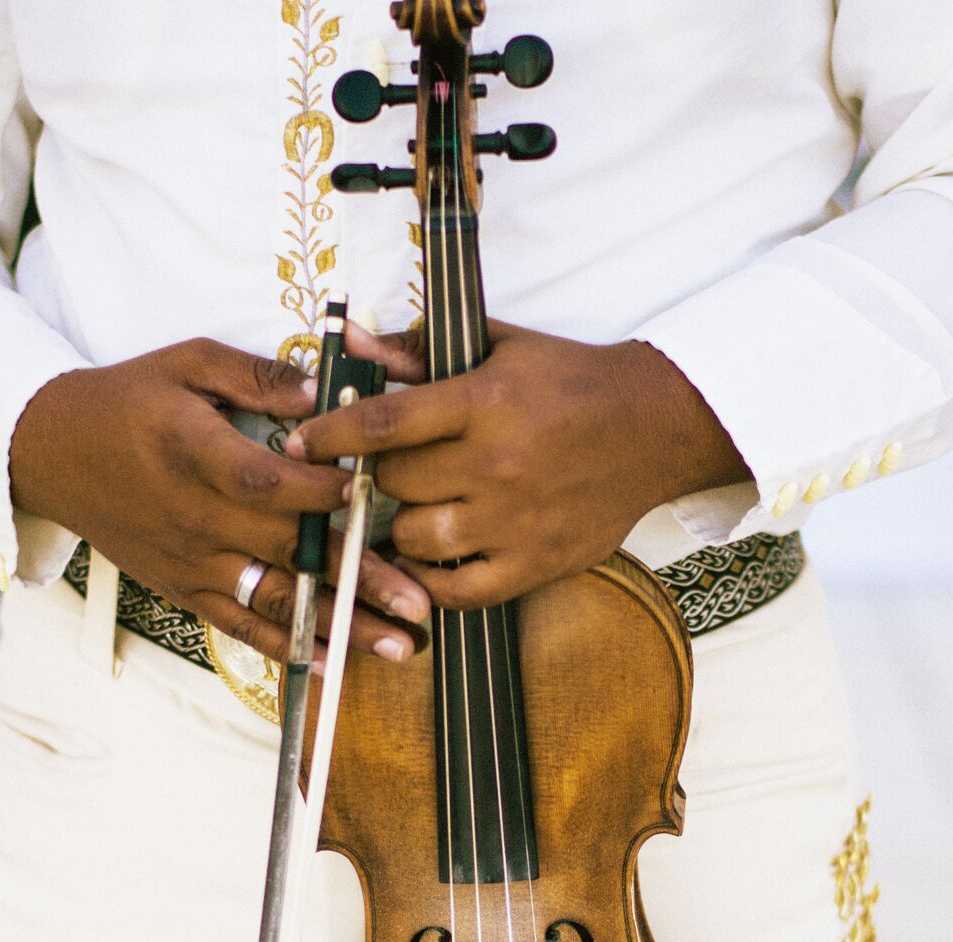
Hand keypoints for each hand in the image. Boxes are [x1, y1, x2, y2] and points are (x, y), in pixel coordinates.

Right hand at [8, 339, 431, 663]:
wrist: (49, 452)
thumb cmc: (126, 400)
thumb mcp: (186, 362)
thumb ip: (257, 375)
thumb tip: (326, 392)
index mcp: (195, 454)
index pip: (267, 483)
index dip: (320, 494)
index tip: (371, 496)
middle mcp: (195, 517)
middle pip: (288, 551)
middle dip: (359, 578)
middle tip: (421, 601)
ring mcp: (191, 562)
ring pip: (275, 600)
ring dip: (340, 626)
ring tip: (398, 646)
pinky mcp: (185, 589)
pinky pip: (242, 627)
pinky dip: (289, 647)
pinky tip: (337, 663)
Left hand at [287, 322, 748, 609]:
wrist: (653, 425)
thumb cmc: (569, 381)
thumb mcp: (496, 348)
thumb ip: (417, 350)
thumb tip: (348, 340)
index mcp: (484, 402)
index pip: (383, 423)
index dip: (330, 435)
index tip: (299, 442)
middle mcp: (497, 464)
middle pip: (395, 484)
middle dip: (378, 477)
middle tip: (386, 471)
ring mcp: (516, 520)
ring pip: (417, 539)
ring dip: (403, 527)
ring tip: (418, 509)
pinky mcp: (536, 563)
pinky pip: (459, 591)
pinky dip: (433, 580)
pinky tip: (433, 558)